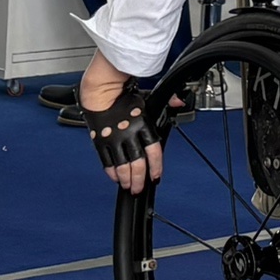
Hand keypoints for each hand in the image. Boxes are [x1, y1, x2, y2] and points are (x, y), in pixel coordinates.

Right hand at [81, 51, 162, 193]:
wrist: (100, 91)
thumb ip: (167, 101)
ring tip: (129, 187)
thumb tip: (179, 102)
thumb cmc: (124, 96)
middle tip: (140, 188)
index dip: (156, 167)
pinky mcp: (101, 142)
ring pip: (121, 166)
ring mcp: (114, 139)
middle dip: (139, 180)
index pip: (153, 151)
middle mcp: (128, 134)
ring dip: (126, 180)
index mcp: (142, 124)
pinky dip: (112, 172)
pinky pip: (107, 162)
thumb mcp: (148, 97)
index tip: (156, 177)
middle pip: (137, 163)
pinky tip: (116, 178)